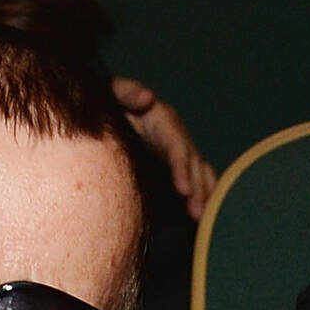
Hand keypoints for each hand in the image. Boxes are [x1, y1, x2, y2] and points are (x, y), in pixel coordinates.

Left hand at [113, 78, 216, 220]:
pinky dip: (202, 195)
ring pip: (199, 173)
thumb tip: (149, 98)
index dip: (182, 167)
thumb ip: (127, 91)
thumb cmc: (105, 99)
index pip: (176, 145)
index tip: (183, 190)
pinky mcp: (175, 165)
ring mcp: (177, 150)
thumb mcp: (112, 90)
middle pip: (193, 163)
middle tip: (197, 214)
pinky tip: (202, 216)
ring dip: (204, 195)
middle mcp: (175, 135)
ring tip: (202, 219)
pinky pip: (195, 180)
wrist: (106, 110)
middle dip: (198, 188)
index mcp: (161, 119)